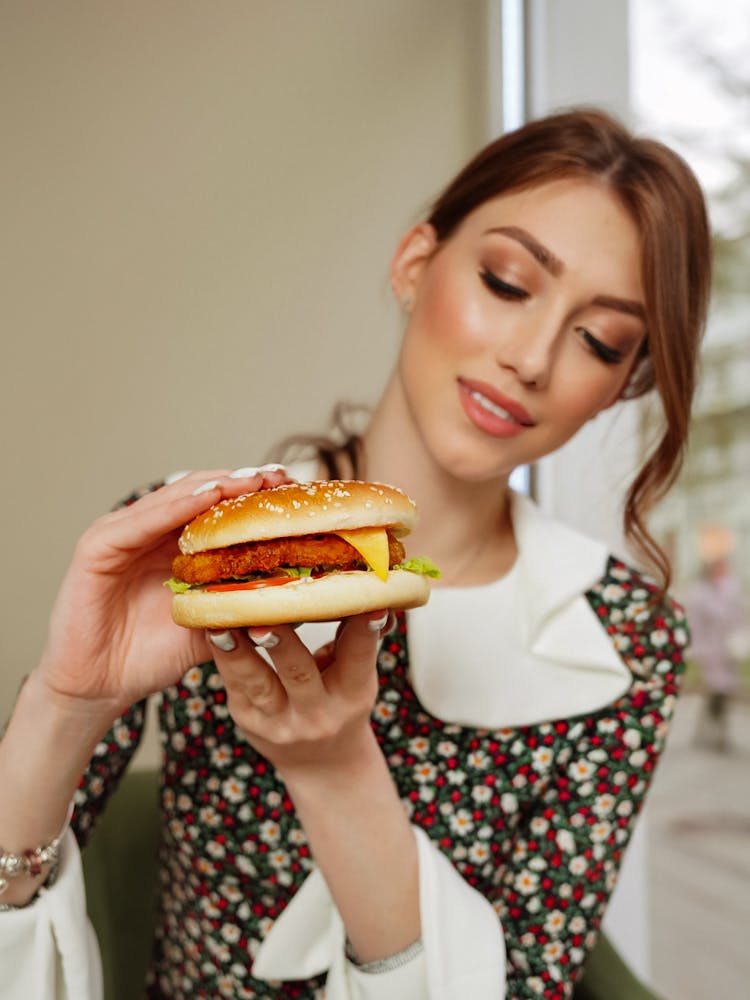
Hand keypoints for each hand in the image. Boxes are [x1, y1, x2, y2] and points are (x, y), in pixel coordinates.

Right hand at [35, 466, 290, 721]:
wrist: (101, 688)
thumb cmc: (153, 656)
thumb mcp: (213, 628)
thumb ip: (244, 607)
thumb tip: (300, 600)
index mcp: (176, 544)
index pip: (219, 507)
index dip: (254, 496)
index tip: (293, 487)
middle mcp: (150, 532)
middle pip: (201, 493)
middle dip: (241, 483)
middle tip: (278, 475)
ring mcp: (122, 535)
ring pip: (174, 498)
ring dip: (215, 486)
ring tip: (250, 480)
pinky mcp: (97, 547)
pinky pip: (140, 521)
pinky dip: (175, 506)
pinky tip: (206, 497)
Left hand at [207, 610, 390, 774]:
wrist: (320, 761)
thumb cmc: (340, 700)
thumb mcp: (356, 676)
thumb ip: (354, 638)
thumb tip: (364, 588)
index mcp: (353, 694)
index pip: (358, 655)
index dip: (363, 630)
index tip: (367, 603)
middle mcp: (317, 712)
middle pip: (299, 672)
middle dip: (282, 643)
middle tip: (265, 616)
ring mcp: (278, 720)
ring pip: (257, 682)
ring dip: (237, 652)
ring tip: (220, 625)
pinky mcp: (247, 718)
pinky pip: (234, 683)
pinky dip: (222, 655)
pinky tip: (210, 629)